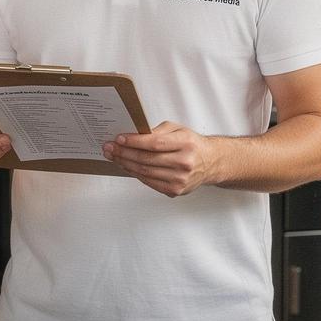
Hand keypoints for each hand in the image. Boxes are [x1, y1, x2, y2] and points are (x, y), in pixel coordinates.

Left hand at [103, 121, 217, 196]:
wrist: (210, 162)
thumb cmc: (192, 144)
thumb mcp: (178, 129)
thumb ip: (158, 131)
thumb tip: (134, 135)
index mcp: (186, 143)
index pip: (155, 143)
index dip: (134, 141)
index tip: (119, 138)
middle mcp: (185, 162)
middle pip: (147, 159)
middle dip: (124, 153)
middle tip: (110, 148)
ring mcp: (180, 179)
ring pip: (145, 172)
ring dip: (126, 164)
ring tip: (114, 157)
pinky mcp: (175, 190)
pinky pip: (149, 182)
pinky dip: (135, 174)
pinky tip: (127, 166)